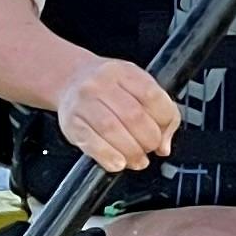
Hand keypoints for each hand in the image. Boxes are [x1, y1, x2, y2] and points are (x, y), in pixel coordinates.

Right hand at [54, 58, 182, 171]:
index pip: (152, 96)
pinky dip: (109, 157)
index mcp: (125, 72)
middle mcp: (102, 83)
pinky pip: (91, 143)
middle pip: (133, 116)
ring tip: (138, 160)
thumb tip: (165, 146)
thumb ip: (160, 112)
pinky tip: (119, 163)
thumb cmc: (109, 88)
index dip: (164, 120)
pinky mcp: (71, 122)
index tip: (164, 134)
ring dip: (131, 152)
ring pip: (112, 130)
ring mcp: (84, 102)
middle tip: (150, 148)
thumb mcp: (138, 86)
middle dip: (148, 140)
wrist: (70, 79)